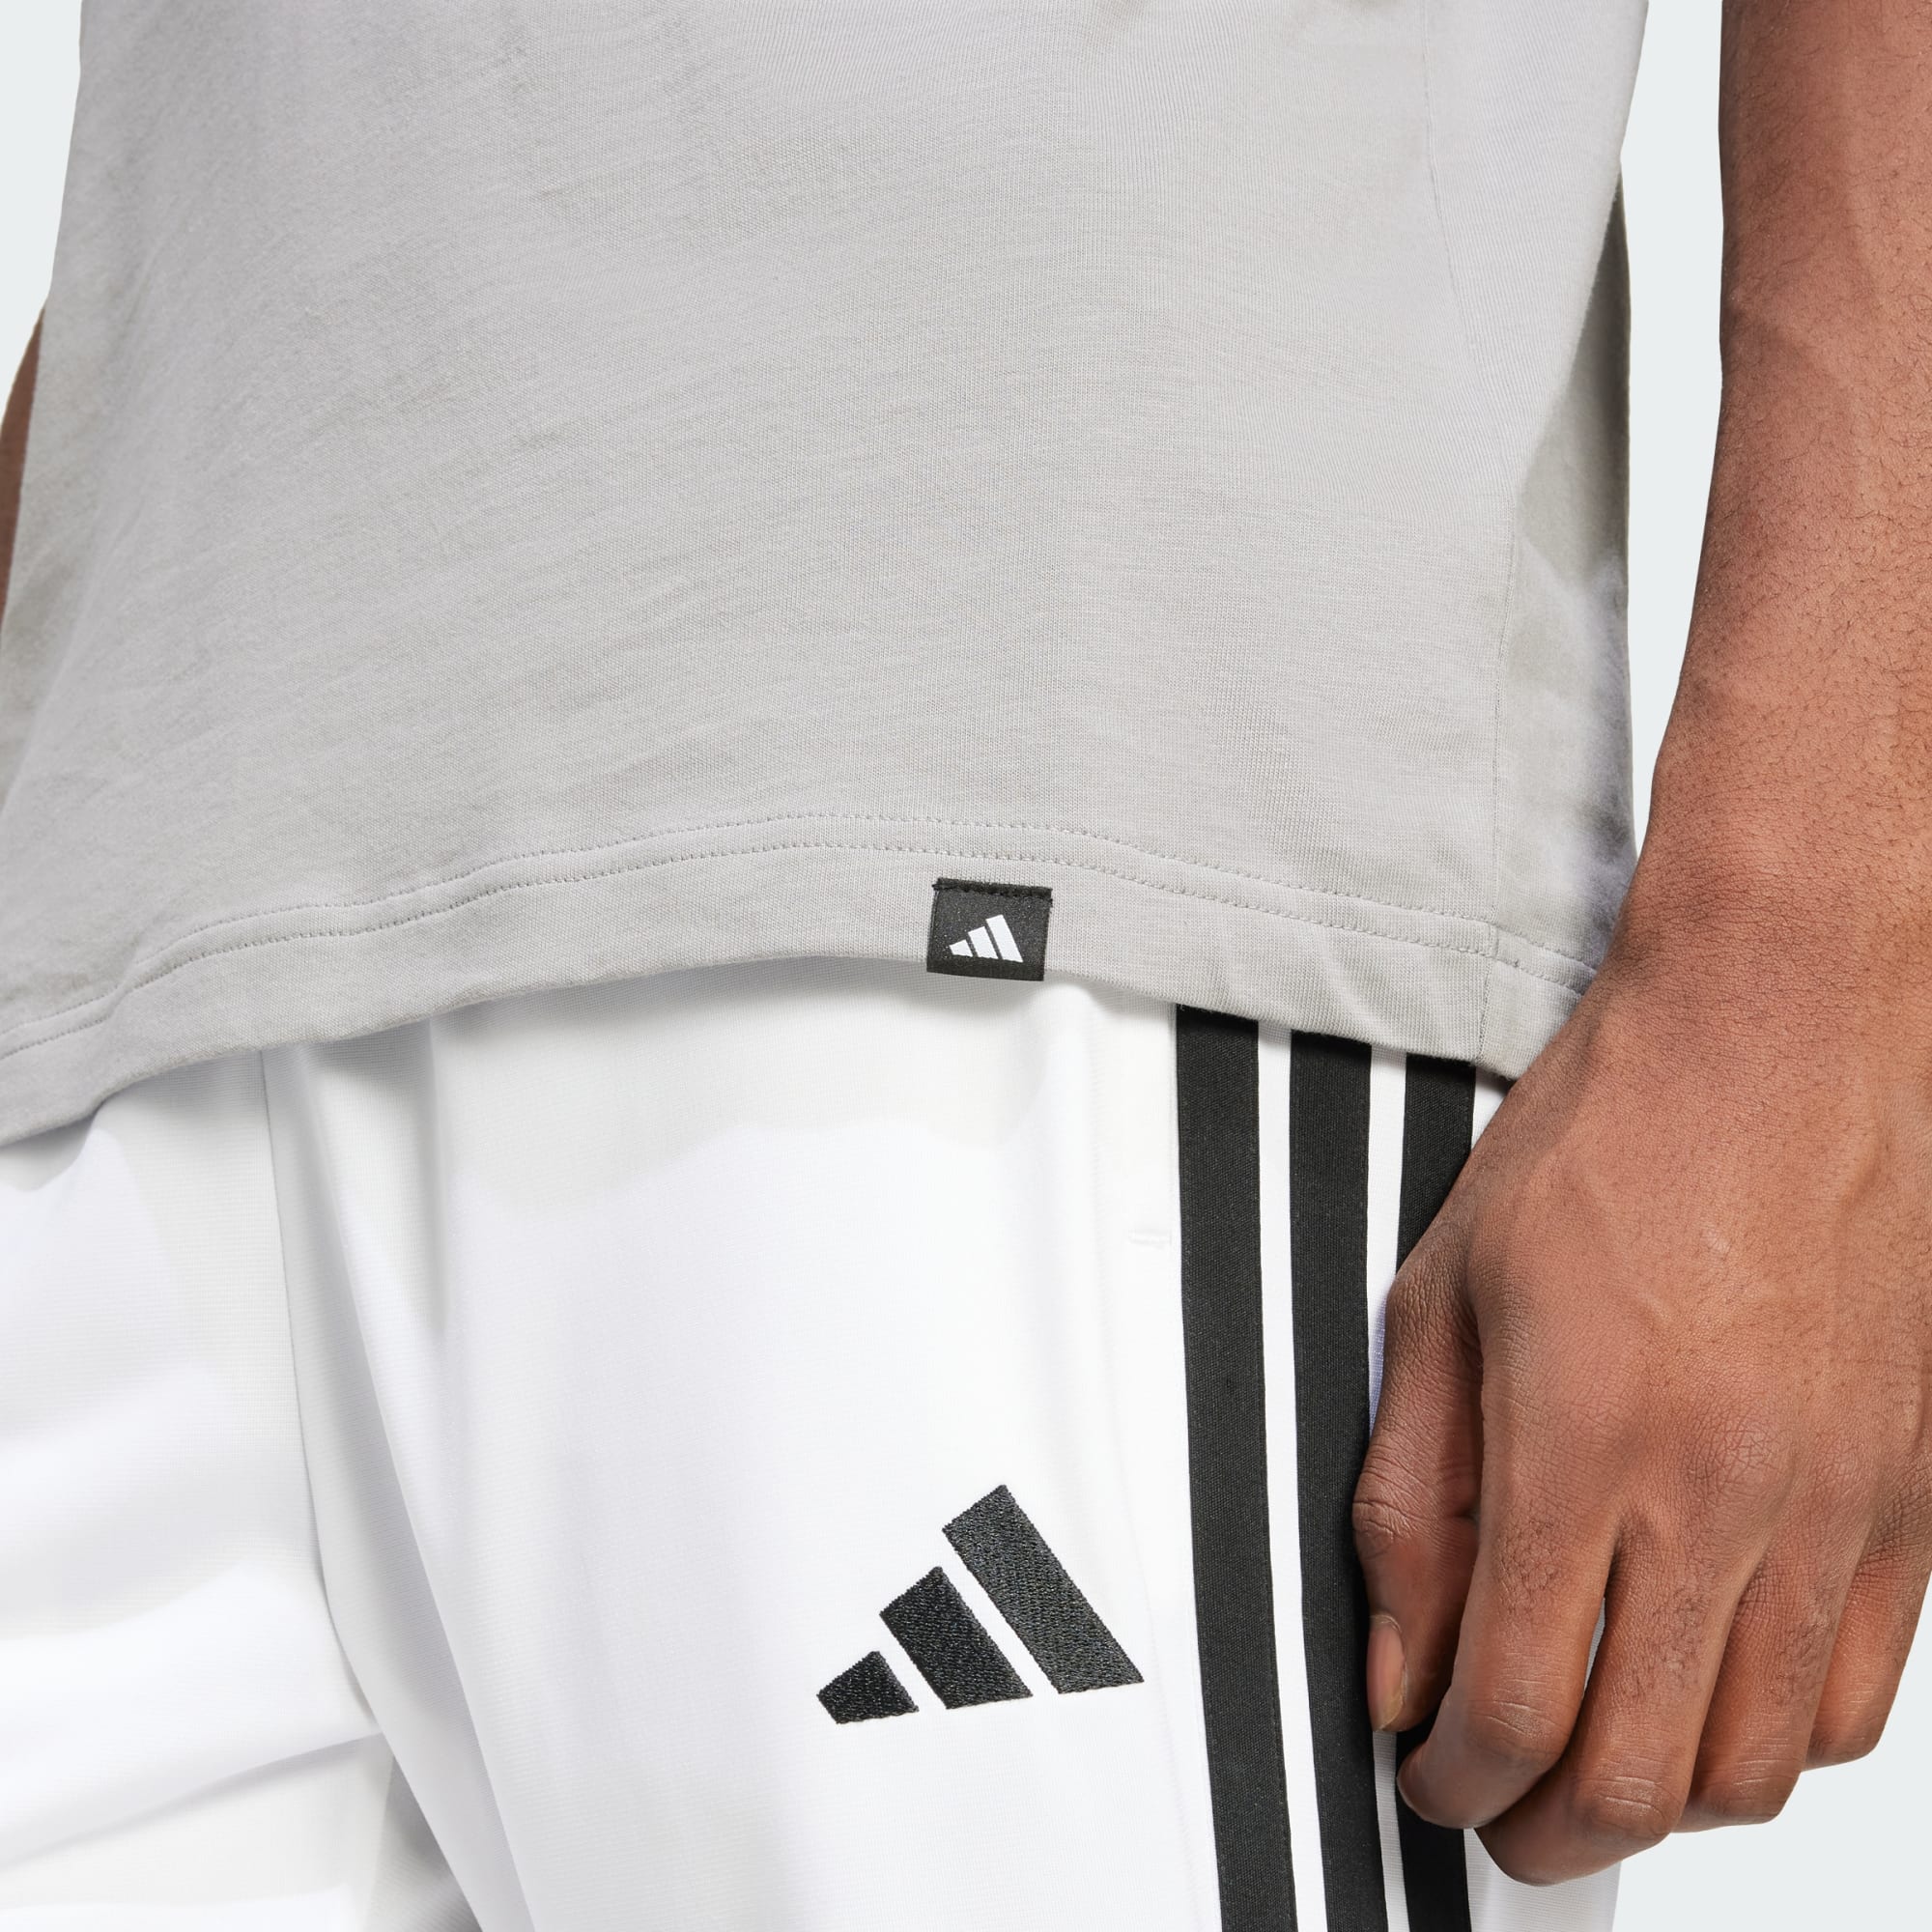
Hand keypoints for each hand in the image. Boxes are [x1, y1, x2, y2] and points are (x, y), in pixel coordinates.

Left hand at [1354, 892, 1931, 1882]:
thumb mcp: (1447, 1294)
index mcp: (1584, 1444)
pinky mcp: (1911, 1499)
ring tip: (1595, 1766)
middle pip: (1643, 1774)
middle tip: (1498, 1814)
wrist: (1786, 1034)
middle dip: (1546, 1829)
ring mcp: (1837, 1508)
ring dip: (1663, 1800)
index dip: (1456, 1782)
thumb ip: (1409, 1494)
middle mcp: (1724, 1497)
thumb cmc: (1616, 1135)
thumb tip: (1400, 1655)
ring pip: (1761, 1763)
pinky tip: (1715, 1698)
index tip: (1430, 1779)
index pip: (1514, 1703)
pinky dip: (1780, 1742)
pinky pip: (1864, 1699)